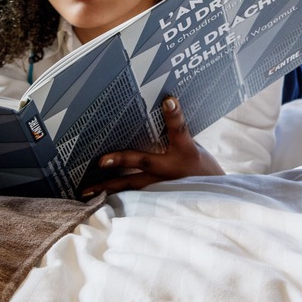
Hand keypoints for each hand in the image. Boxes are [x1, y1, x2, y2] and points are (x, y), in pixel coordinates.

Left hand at [81, 95, 224, 197]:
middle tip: (101, 161)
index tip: (168, 100)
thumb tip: (160, 109)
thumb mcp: (193, 146)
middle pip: (144, 161)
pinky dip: (115, 198)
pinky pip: (132, 197)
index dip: (174, 115)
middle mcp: (172, 169)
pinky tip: (96, 200)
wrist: (216, 198)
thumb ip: (175, 134)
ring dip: (109, 186)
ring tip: (86, 191)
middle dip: (122, 159)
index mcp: (186, 151)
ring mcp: (163, 186)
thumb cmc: (201, 166)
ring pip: (132, 185)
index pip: (180, 129)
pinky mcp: (157, 198)